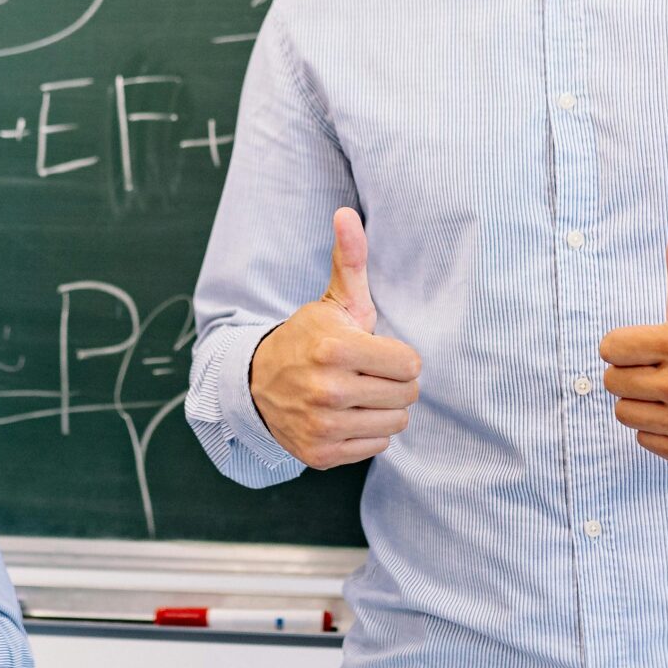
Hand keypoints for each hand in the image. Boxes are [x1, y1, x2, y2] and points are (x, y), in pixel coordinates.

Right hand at [249, 207, 423, 468]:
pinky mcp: (319, 454)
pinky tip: (346, 416)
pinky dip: (367, 434)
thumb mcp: (332, 300)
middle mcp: (327, 390)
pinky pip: (376, 448)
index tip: (376, 351)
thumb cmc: (309, 337)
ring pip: (395, 424)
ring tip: (359, 394)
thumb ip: (349, 259)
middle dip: (395, 383)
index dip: (399, 356)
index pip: (410, 364)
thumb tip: (347, 213)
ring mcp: (321, 426)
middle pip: (407, 396)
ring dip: (384, 410)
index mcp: (334, 348)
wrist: (257, 382)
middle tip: (369, 373)